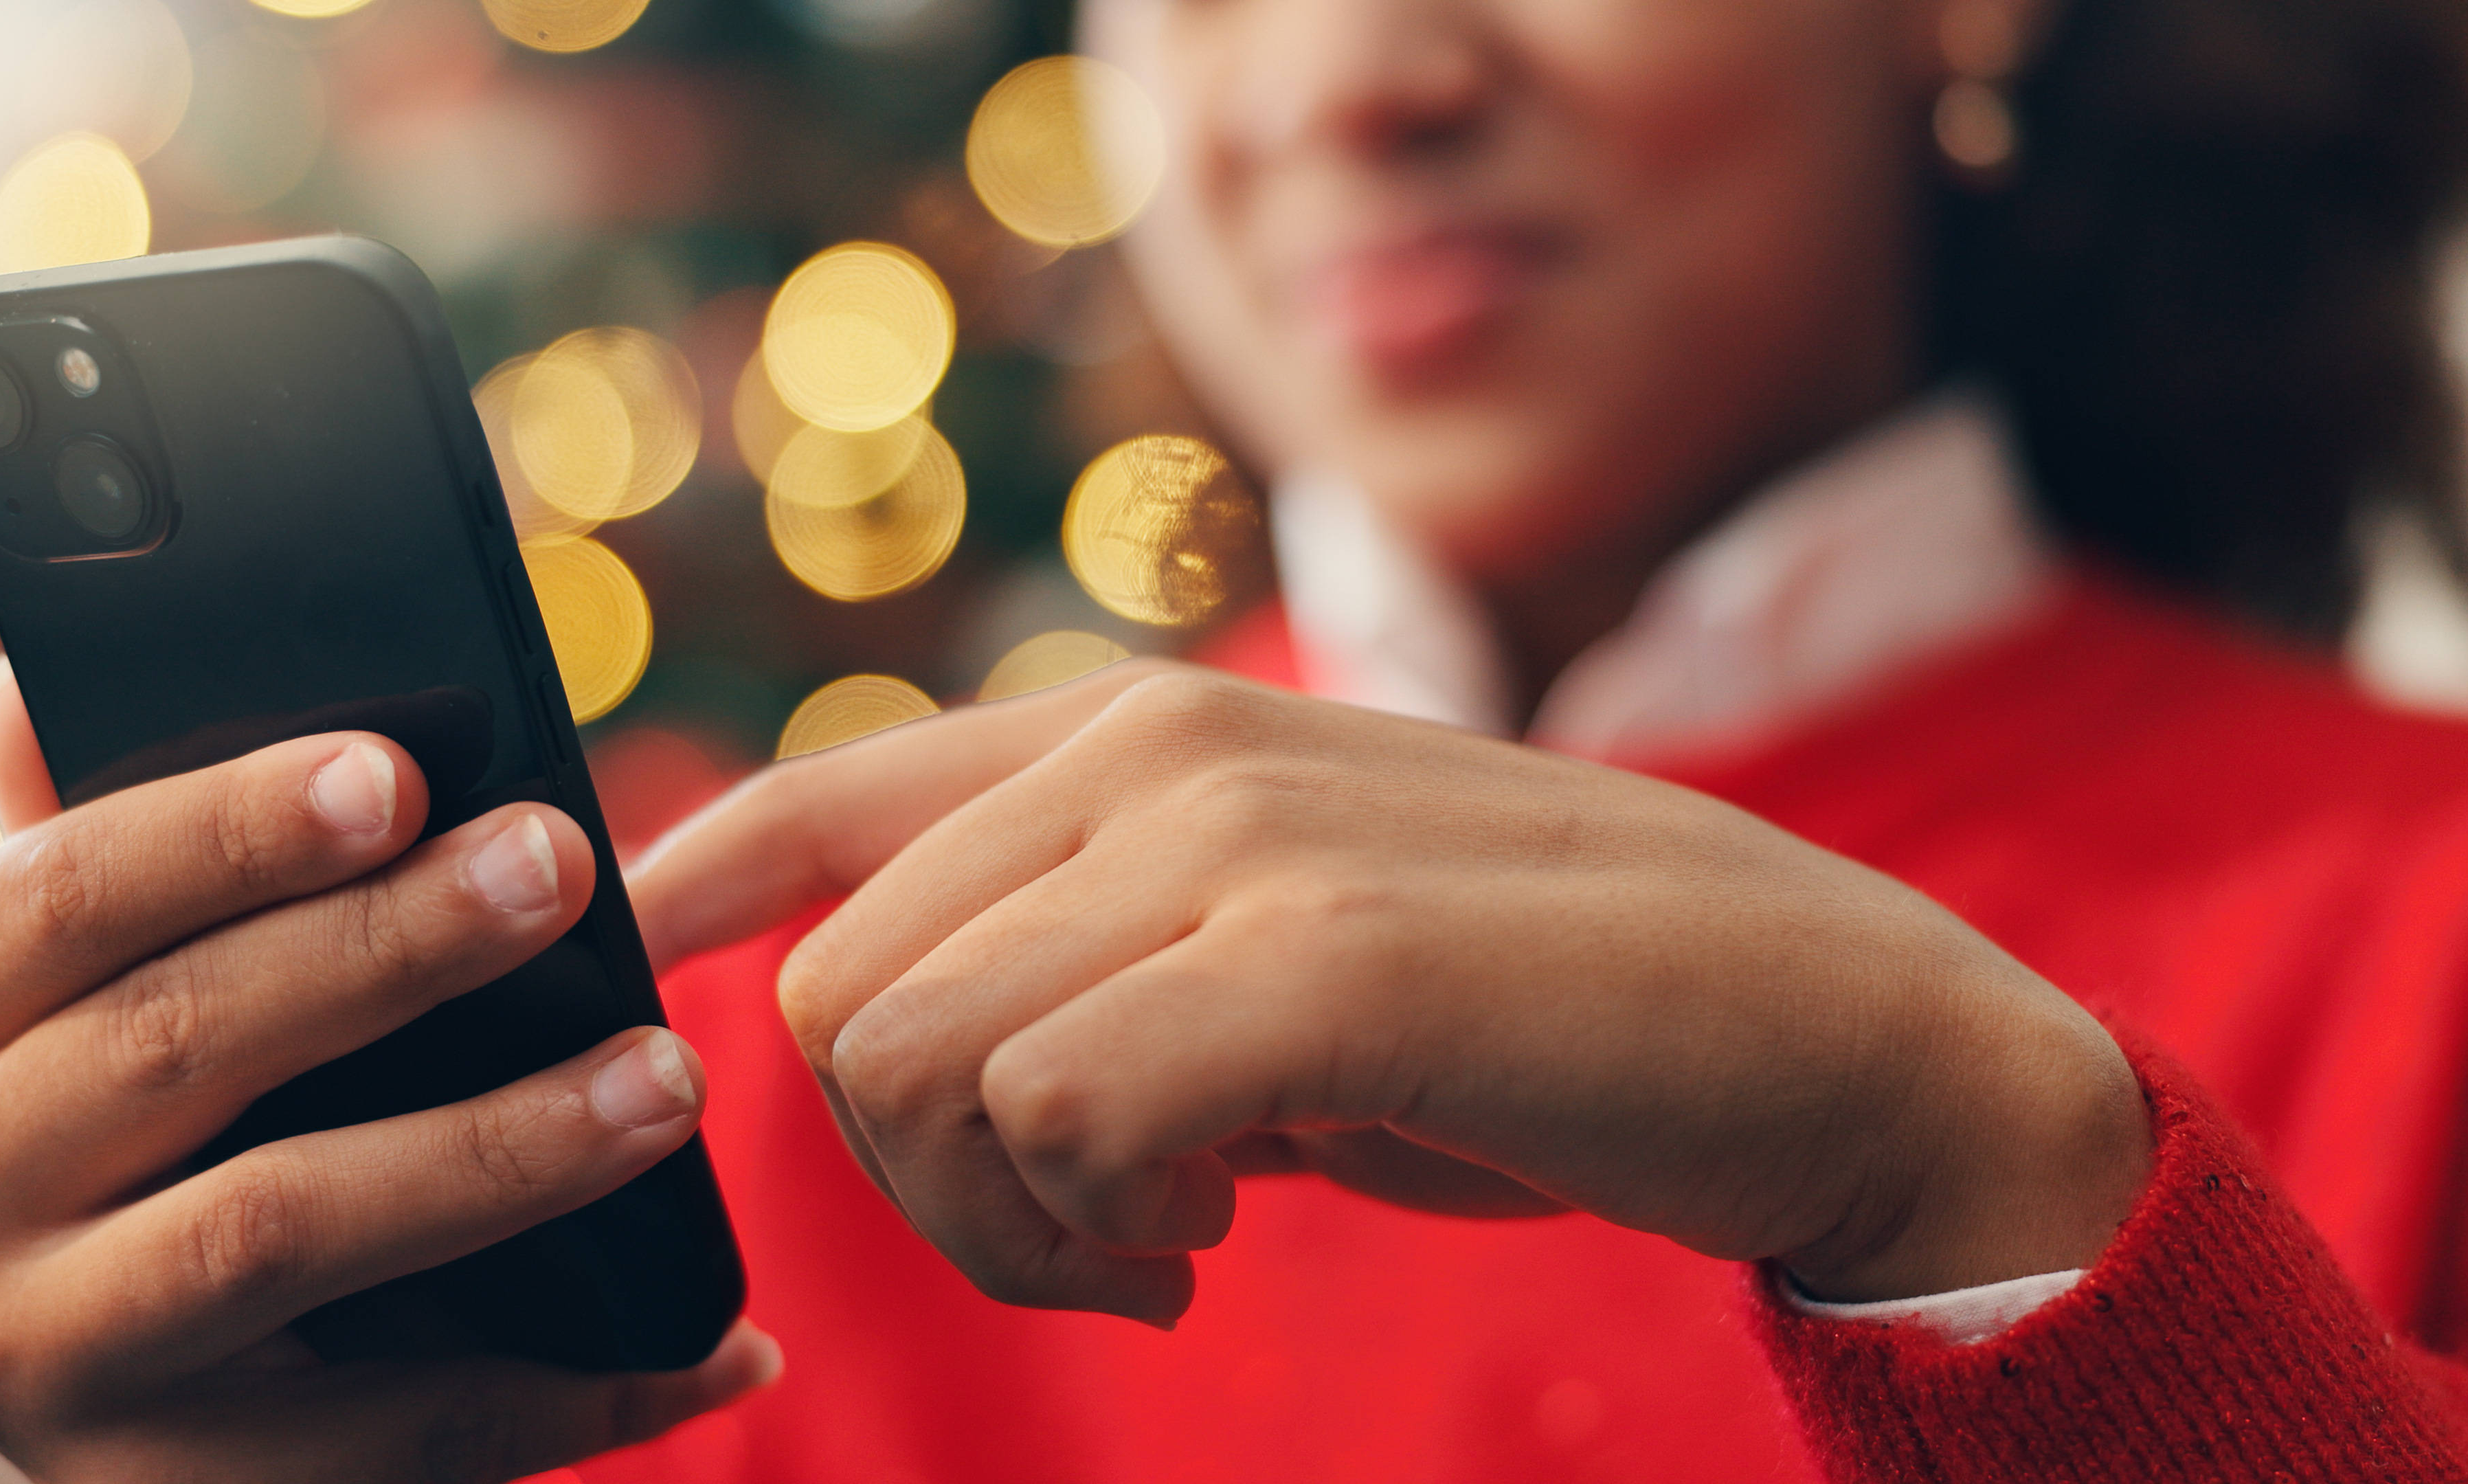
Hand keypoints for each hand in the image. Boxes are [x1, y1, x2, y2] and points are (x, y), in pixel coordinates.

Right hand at [0, 661, 777, 1482]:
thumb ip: (103, 850)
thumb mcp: (104, 986)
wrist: (163, 1409)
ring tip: (663, 1079)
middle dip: (390, 948)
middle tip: (562, 869)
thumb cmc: (161, 1124)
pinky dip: (579, 1384)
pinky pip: (400, 1434)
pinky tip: (722, 1343)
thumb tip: (38, 681)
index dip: (222, 825)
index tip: (396, 772)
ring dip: (498, 1148)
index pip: (55, 892)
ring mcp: (35, 1360)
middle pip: (177, 1042)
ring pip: (280, 1225)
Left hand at [631, 662, 2149, 1323]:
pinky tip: (1208, 1244)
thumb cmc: (1530, 1007)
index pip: (827, 789)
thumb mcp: (1273, 949)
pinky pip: (1052, 1117)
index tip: (644, 964)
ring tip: (1157, 1238)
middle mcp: (1163, 748)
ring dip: (1001, 1218)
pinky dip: (1092, 1230)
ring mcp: (1238, 838)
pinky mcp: (1320, 957)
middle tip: (1084, 1229)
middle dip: (916, 1168)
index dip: (699, 890)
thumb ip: (1096, 953)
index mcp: (1143, 730)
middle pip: (843, 991)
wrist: (1823, 1028)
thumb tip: (896, 1038)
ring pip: (918, 1061)